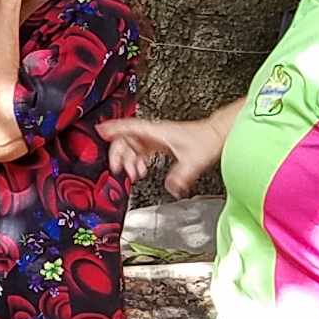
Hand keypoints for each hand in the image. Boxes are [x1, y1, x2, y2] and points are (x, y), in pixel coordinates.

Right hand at [98, 116, 221, 194]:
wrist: (218, 134)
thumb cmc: (206, 140)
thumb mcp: (193, 161)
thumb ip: (180, 177)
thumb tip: (171, 190)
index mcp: (157, 132)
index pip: (129, 128)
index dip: (113, 129)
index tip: (100, 131)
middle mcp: (154, 133)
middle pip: (127, 139)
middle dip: (119, 154)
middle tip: (117, 168)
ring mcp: (157, 138)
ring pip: (133, 146)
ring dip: (129, 159)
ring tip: (133, 173)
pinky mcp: (161, 143)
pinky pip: (142, 150)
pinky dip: (137, 159)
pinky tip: (141, 169)